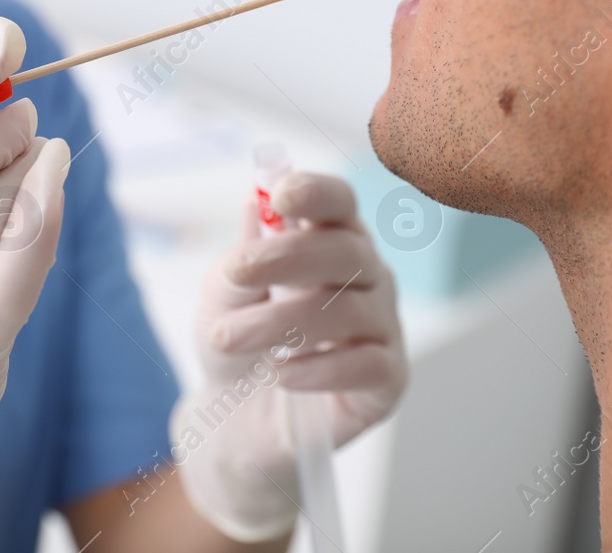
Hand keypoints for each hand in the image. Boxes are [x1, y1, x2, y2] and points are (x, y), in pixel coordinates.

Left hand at [173, 173, 407, 541]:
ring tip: (229, 338)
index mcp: (331, 240)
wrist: (236, 418)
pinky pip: (368, 364)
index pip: (340, 203)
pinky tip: (281, 374)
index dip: (317, 193)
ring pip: (348, 311)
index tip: (280, 196)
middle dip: (288, 256)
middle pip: (348, 251)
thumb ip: (242, 257)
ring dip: (280, 322)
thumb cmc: (239, 341)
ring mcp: (383, 326)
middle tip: (237, 273)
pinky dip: (319, 369)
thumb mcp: (223, 296)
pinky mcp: (389, 379)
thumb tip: (255, 203)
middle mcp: (367, 277)